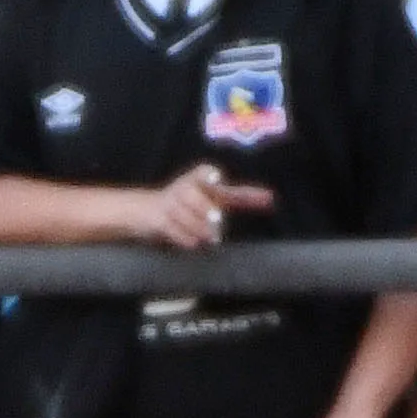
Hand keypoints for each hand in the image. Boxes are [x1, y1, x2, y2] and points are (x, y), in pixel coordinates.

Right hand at [138, 163, 273, 248]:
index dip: (209, 177)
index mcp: (197, 178)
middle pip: (192, 196)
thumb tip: (271, 198)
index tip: (217, 180)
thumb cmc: (188, 203)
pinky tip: (194, 244)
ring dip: (199, 230)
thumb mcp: (213, 195)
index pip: (203, 174)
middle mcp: (182, 187)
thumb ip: (240, 197)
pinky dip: (185, 238)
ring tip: (211, 238)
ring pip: (184, 216)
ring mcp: (168, 204)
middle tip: (217, 221)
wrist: (145, 211)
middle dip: (203, 210)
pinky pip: (173, 230)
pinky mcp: (158, 220)